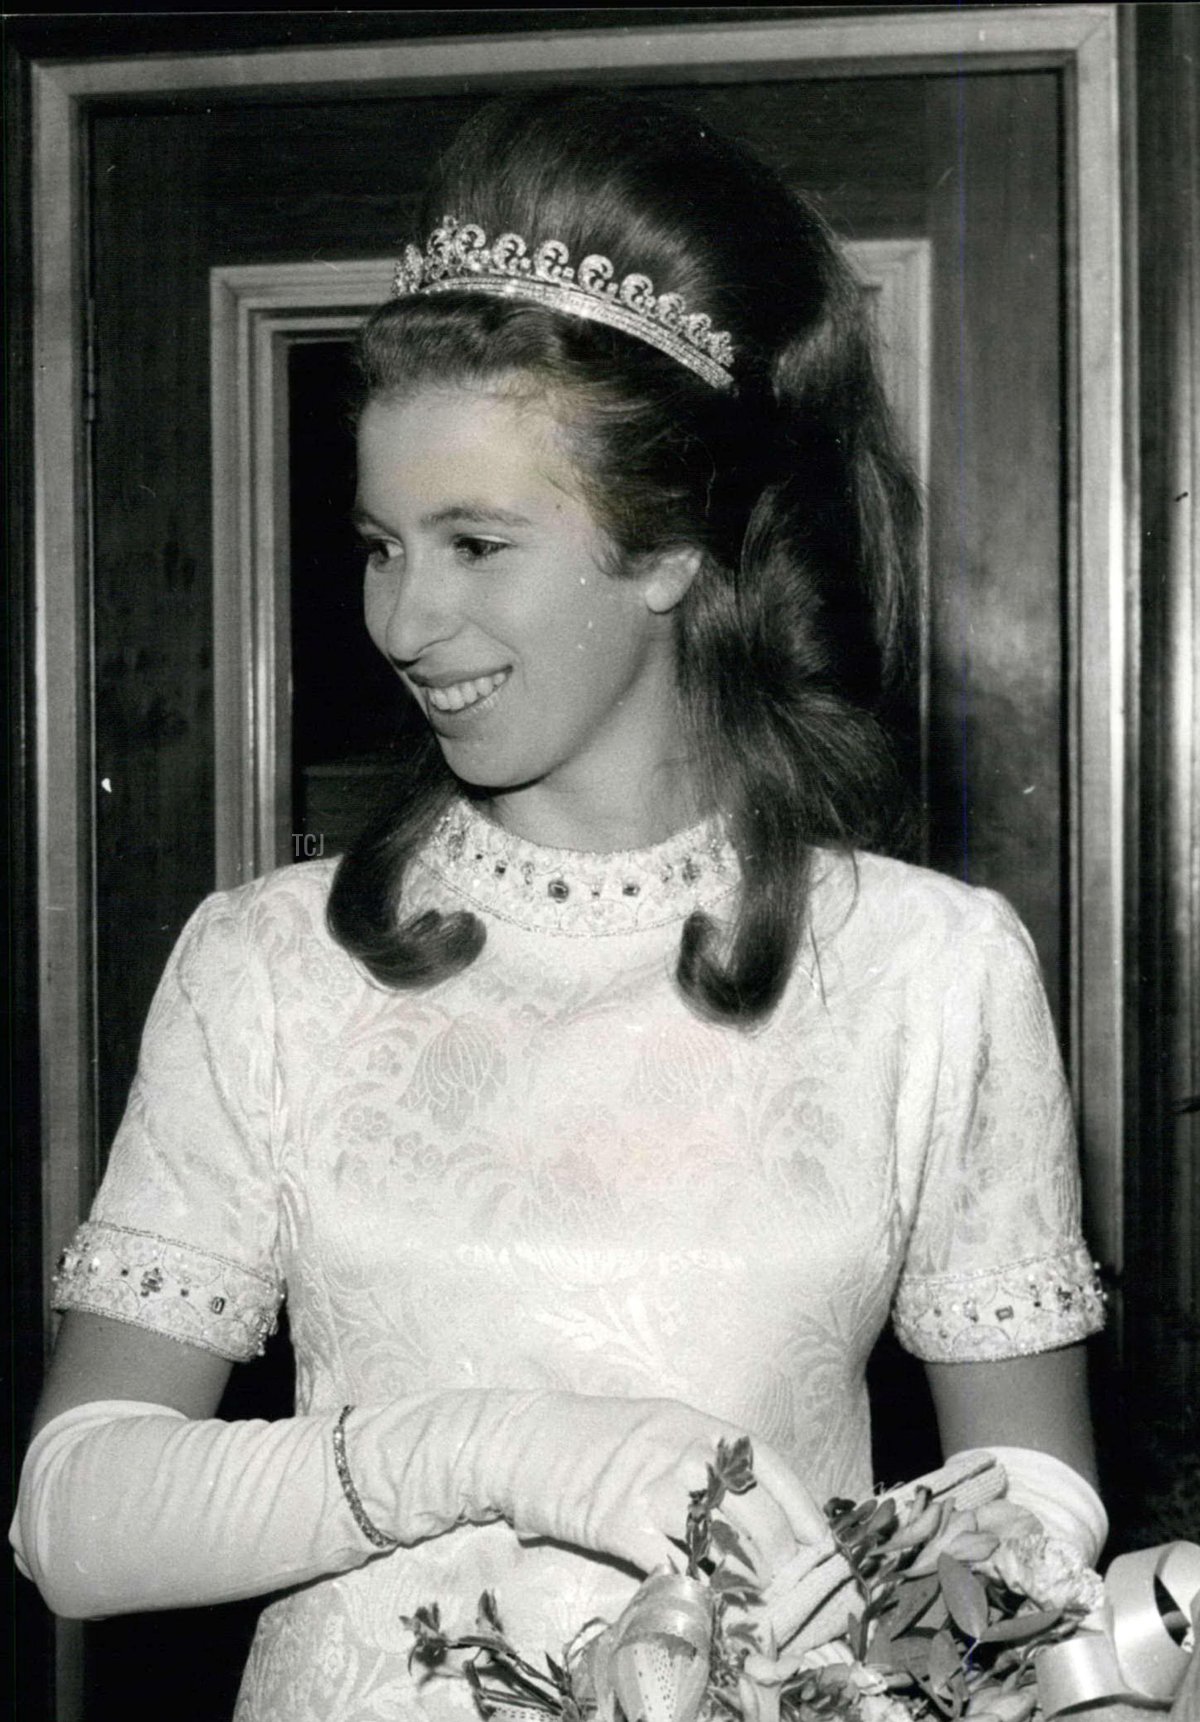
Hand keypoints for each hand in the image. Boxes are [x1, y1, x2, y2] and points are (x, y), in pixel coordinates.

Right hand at [474, 1393, 831, 1579]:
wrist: (521, 1440)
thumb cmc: (589, 1439)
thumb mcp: (653, 1431)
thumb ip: (696, 1463)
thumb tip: (748, 1509)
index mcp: (694, 1424)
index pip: (767, 1462)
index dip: (803, 1507)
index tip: (824, 1546)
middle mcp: (679, 1449)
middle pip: (754, 1510)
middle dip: (781, 1560)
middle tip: (788, 1592)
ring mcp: (648, 1485)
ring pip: (722, 1541)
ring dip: (745, 1582)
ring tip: (756, 1609)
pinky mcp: (618, 1521)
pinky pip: (671, 1566)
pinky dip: (693, 1593)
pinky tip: (702, 1609)